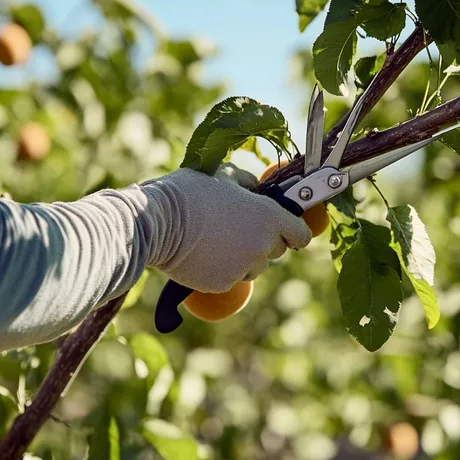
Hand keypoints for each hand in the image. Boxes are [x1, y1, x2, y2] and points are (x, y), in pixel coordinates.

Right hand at [142, 164, 311, 292]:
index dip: (293, 231)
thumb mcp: (224, 175)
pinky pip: (232, 278)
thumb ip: (247, 183)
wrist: (158, 221)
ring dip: (244, 257)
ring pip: (254, 266)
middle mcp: (262, 245)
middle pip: (276, 250)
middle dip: (264, 241)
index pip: (301, 234)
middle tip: (238, 227)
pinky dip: (223, 269)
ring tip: (218, 240)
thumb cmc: (190, 192)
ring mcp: (243, 268)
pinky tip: (204, 253)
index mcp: (269, 217)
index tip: (284, 228)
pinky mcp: (223, 284)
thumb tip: (254, 189)